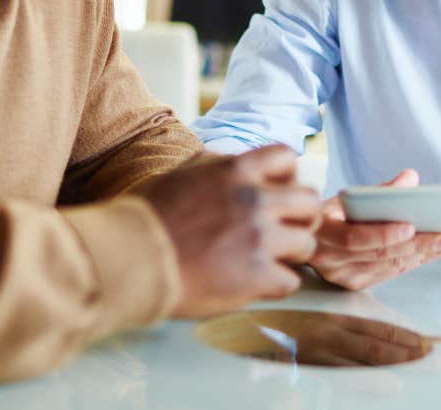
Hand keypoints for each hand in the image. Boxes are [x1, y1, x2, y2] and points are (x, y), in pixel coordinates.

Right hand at [142, 144, 320, 317]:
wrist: (132, 256)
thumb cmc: (149, 214)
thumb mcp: (185, 171)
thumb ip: (219, 167)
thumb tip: (238, 167)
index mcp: (235, 169)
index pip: (287, 157)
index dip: (287, 176)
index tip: (277, 192)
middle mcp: (254, 199)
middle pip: (309, 201)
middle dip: (299, 216)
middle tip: (283, 230)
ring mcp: (259, 238)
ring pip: (306, 243)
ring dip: (290, 253)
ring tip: (267, 259)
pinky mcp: (257, 276)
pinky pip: (291, 281)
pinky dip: (277, 284)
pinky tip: (256, 282)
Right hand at [309, 169, 440, 290]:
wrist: (306, 237)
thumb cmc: (328, 214)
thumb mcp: (345, 198)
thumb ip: (379, 190)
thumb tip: (410, 178)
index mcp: (321, 230)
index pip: (353, 237)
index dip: (382, 234)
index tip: (410, 226)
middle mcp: (328, 257)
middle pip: (377, 254)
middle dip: (415, 245)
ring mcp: (340, 275)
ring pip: (386, 266)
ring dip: (420, 256)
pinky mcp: (353, 284)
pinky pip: (387, 274)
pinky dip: (411, 263)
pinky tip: (429, 254)